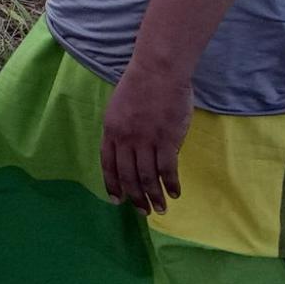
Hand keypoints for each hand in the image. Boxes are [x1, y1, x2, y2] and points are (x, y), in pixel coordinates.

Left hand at [100, 60, 192, 214]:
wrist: (157, 71)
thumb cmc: (139, 86)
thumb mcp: (118, 108)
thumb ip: (121, 131)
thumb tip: (129, 153)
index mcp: (111, 131)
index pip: (108, 164)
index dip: (113, 184)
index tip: (117, 200)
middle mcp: (125, 139)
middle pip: (128, 175)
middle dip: (135, 197)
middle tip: (143, 212)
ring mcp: (146, 141)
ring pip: (148, 177)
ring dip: (154, 196)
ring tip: (160, 210)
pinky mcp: (167, 140)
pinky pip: (168, 169)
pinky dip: (171, 184)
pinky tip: (176, 193)